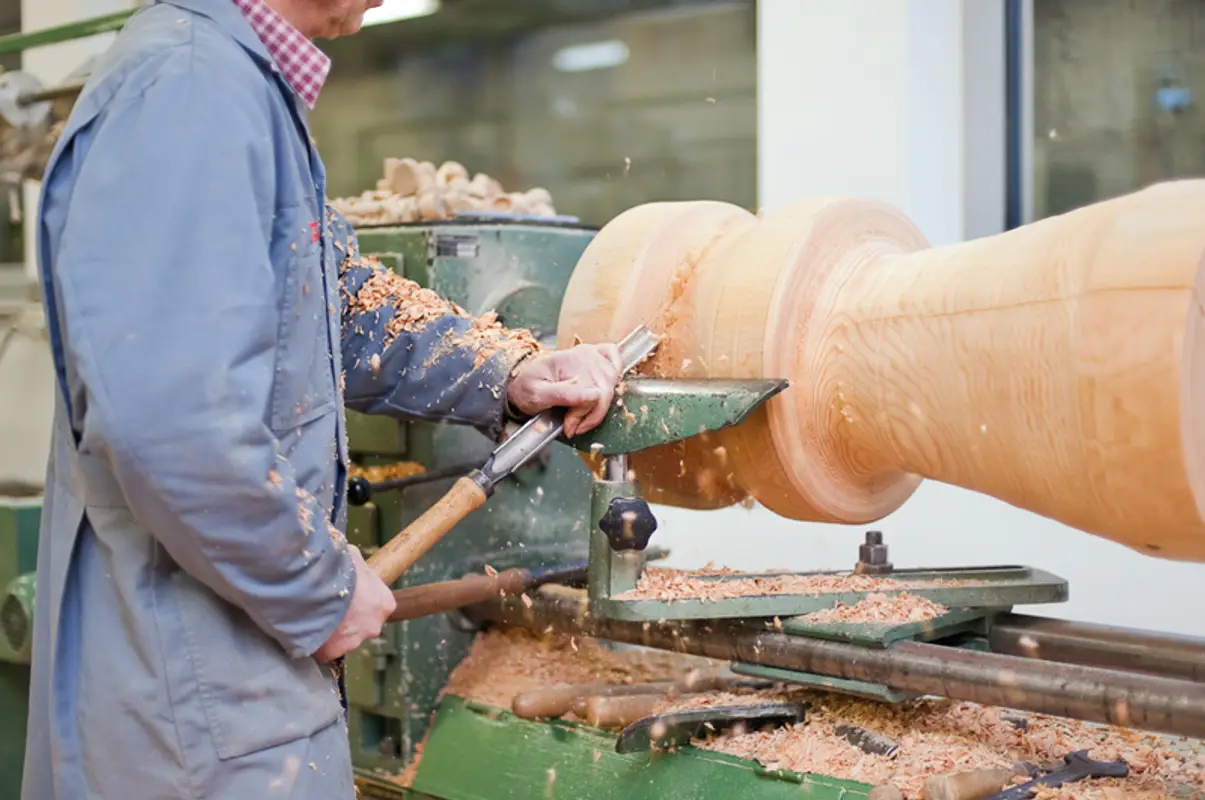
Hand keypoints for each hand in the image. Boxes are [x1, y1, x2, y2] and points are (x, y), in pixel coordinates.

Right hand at [314, 545, 395, 661]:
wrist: (319, 587)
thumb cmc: (341, 570)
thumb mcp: (353, 559)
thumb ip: (357, 566)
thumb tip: (350, 562)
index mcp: (385, 603)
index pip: (377, 605)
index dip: (361, 600)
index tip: (347, 595)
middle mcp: (375, 625)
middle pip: (362, 625)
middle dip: (347, 618)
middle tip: (329, 605)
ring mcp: (355, 641)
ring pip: (343, 639)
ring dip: (331, 630)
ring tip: (315, 614)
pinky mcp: (333, 652)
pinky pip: (324, 650)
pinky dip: (315, 642)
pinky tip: (307, 628)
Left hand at [507, 343, 623, 436]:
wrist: (519, 378)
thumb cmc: (526, 387)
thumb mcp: (537, 395)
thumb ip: (564, 395)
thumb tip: (595, 396)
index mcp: (569, 362)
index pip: (592, 395)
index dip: (582, 416)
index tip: (568, 427)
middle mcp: (584, 355)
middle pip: (604, 392)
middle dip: (590, 414)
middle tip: (572, 425)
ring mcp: (591, 353)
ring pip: (612, 383)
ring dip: (600, 403)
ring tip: (581, 413)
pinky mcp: (594, 354)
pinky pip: (615, 357)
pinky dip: (616, 370)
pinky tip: (603, 386)